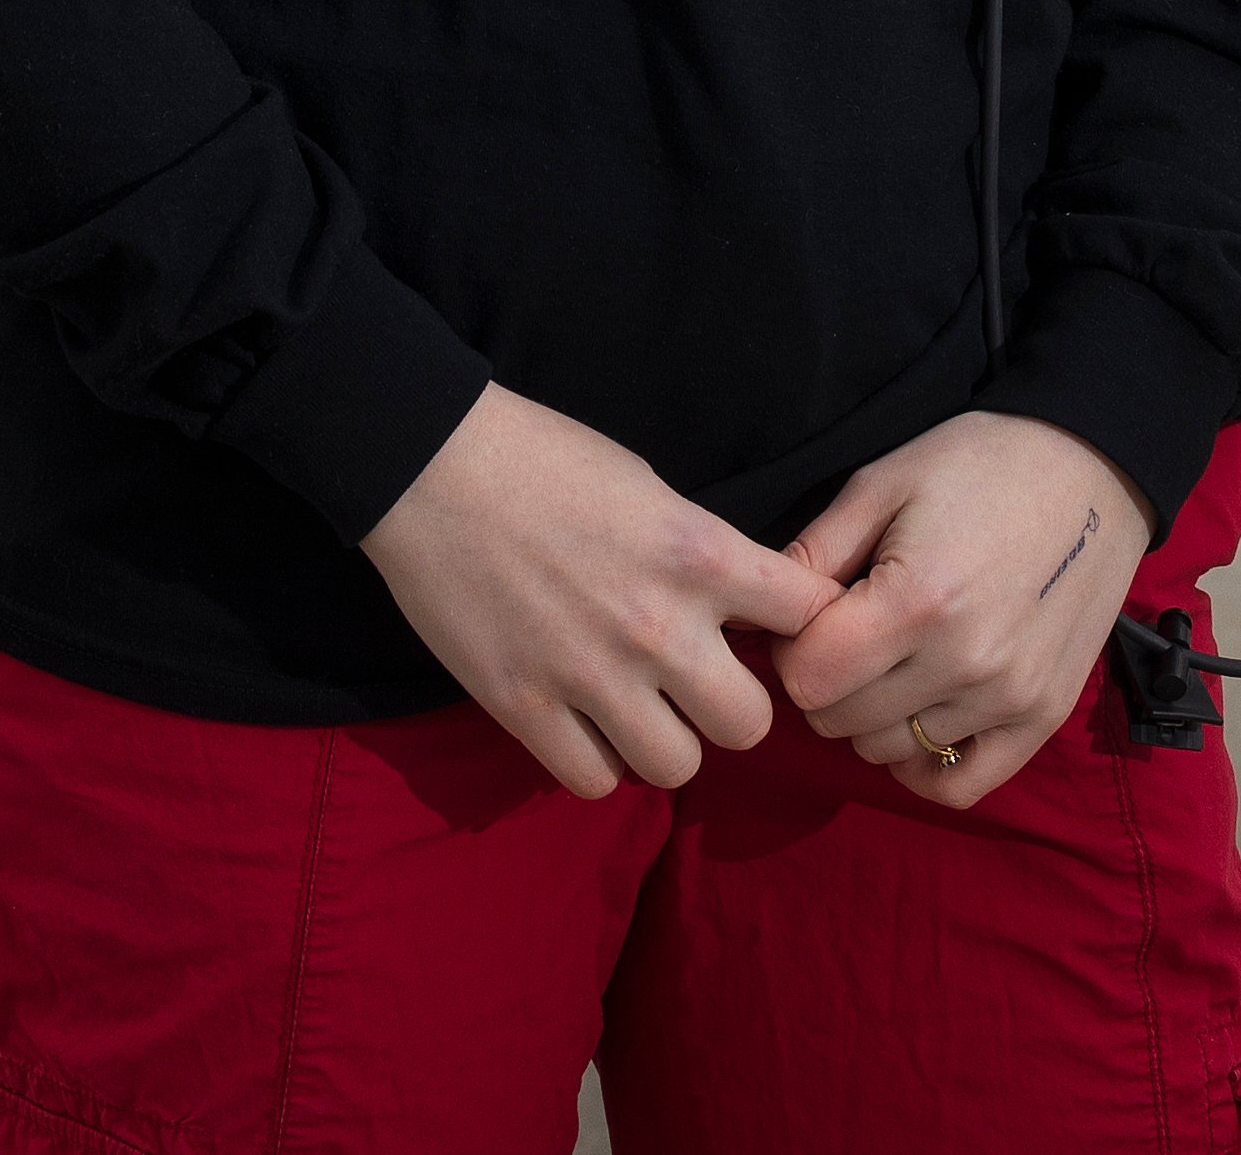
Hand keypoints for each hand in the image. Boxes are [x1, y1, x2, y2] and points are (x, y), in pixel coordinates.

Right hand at [364, 383, 844, 800]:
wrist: (433, 466)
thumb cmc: (547, 459)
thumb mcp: (654, 490)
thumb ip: (707, 556)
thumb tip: (750, 612)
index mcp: (699, 554)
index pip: (807, 617)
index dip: (799, 627)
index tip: (772, 631)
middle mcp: (658, 625)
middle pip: (749, 724)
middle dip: (731, 705)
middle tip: (699, 683)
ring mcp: (589, 675)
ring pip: (676, 767)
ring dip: (665, 741)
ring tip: (639, 708)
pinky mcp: (524, 708)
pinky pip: (593, 780)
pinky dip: (597, 759)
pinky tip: (585, 722)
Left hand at [776, 412, 1156, 809]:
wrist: (1093, 469)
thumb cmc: (979, 464)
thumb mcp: (882, 484)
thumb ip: (811, 555)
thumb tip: (751, 615)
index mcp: (917, 601)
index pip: (806, 680)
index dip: (792, 647)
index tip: (816, 616)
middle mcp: (964, 663)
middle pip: (838, 722)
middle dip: (826, 681)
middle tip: (853, 634)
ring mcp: (1009, 698)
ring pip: (887, 752)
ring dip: (872, 715)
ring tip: (896, 659)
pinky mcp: (1043, 717)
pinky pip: (959, 785)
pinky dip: (925, 764)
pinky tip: (919, 717)